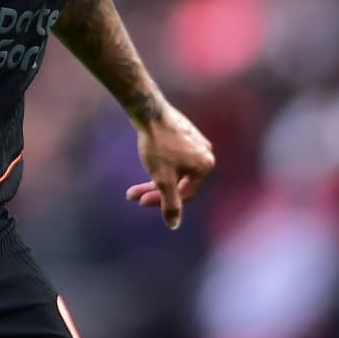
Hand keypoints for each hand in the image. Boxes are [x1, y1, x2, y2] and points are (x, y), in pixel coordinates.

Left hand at [125, 103, 214, 229]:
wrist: (149, 111)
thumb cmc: (158, 145)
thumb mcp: (163, 179)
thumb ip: (170, 204)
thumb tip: (174, 225)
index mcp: (205, 166)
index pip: (184, 194)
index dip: (162, 202)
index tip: (140, 201)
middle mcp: (205, 154)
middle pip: (178, 182)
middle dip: (154, 190)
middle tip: (133, 194)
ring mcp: (196, 142)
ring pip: (174, 170)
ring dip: (154, 179)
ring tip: (134, 185)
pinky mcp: (185, 133)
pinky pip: (174, 157)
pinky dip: (160, 165)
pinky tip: (146, 163)